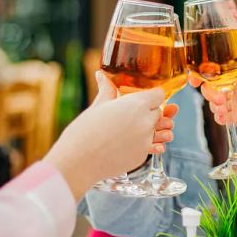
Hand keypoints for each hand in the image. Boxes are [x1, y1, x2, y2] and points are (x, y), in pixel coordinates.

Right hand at [44, 71, 177, 200]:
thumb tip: (101, 74)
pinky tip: (132, 142)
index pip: (159, 95)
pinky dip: (144, 144)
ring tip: (136, 129)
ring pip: (159, 131)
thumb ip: (107, 89)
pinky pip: (151, 146)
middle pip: (158, 112)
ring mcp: (146, 140)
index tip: (143, 97)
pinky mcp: (142, 156)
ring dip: (152, 129)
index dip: (152, 96)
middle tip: (134, 113)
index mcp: (137, 104)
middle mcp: (146, 121)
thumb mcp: (98, 105)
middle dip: (150, 112)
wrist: (77, 161)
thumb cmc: (85, 130)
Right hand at [190, 39, 236, 178]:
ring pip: (212, 102)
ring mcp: (229, 101)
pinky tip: (223, 116)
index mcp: (230, 70)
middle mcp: (226, 85)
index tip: (195, 77)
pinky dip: (220, 117)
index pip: (209, 70)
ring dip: (213, 104)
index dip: (198, 73)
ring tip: (221, 106)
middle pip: (207, 87)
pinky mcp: (233, 115)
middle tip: (217, 95)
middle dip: (207, 91)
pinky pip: (221, 117)